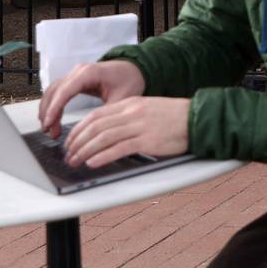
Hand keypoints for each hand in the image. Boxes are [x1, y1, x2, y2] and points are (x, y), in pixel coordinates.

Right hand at [39, 60, 145, 136]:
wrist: (134, 69)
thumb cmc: (130, 80)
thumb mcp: (122, 98)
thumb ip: (107, 114)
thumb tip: (94, 133)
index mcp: (89, 73)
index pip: (65, 91)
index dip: (54, 108)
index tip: (48, 124)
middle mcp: (78, 71)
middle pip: (55, 91)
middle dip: (49, 113)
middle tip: (49, 132)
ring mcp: (74, 74)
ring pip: (53, 92)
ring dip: (48, 110)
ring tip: (50, 130)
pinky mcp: (74, 80)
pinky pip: (58, 92)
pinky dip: (53, 106)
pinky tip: (53, 121)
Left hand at [62, 96, 190, 168]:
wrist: (198, 118)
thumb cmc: (175, 116)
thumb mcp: (148, 109)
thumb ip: (127, 117)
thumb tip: (106, 130)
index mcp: (130, 104)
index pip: (95, 116)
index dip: (78, 130)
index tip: (70, 141)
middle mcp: (132, 113)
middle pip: (95, 127)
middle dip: (77, 143)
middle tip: (68, 155)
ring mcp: (139, 126)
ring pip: (102, 138)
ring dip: (85, 152)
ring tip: (76, 161)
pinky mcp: (147, 140)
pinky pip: (118, 148)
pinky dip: (102, 157)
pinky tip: (93, 163)